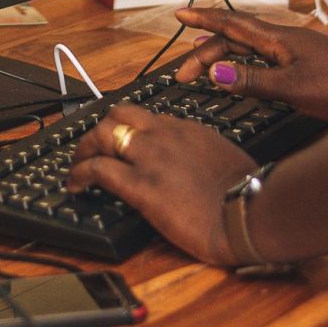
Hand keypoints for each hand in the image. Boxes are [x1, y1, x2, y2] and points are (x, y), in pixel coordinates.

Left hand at [66, 104, 254, 263]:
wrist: (252, 211)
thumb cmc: (247, 193)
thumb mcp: (221, 160)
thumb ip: (199, 155)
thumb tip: (191, 166)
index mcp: (187, 129)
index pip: (144, 115)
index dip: (123, 126)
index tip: (116, 140)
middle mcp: (165, 135)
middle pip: (117, 115)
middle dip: (96, 132)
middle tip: (88, 150)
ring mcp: (151, 158)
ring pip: (101, 135)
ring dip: (82, 150)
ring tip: (76, 167)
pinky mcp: (141, 185)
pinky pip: (98, 169)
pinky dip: (79, 174)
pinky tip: (75, 185)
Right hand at [170, 7, 327, 120]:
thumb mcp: (293, 86)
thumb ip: (254, 81)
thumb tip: (216, 74)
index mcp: (278, 39)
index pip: (232, 23)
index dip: (203, 18)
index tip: (179, 14)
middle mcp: (283, 40)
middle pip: (235, 38)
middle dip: (206, 50)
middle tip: (185, 73)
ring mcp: (294, 50)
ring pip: (248, 47)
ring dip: (223, 54)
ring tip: (203, 65)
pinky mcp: (302, 63)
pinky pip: (262, 56)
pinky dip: (242, 62)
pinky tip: (241, 71)